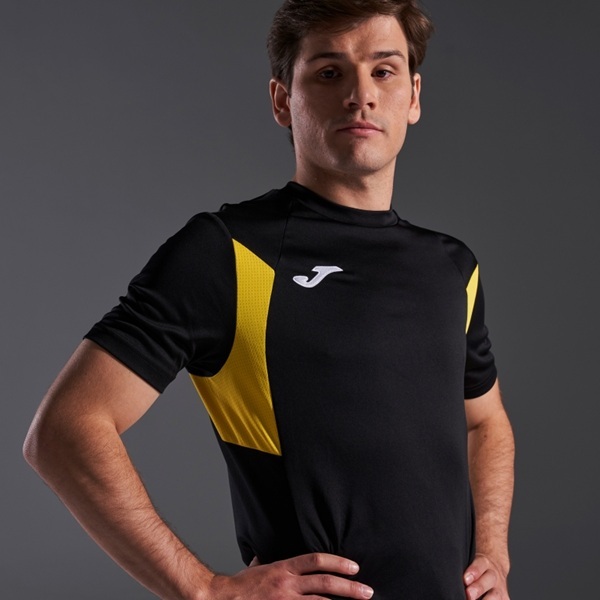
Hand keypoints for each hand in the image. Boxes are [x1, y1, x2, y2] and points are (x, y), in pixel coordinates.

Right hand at [208, 552, 373, 598]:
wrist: (221, 599)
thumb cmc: (239, 586)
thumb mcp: (256, 567)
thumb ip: (266, 562)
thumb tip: (266, 556)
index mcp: (284, 568)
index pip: (316, 560)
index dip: (338, 562)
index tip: (354, 567)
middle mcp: (287, 585)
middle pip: (325, 583)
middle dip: (349, 588)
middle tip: (367, 591)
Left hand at [463, 553, 509, 599]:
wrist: (494, 567)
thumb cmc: (475, 566)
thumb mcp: (470, 560)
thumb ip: (461, 568)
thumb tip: (447, 577)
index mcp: (484, 562)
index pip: (480, 565)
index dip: (474, 572)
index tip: (465, 579)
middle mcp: (493, 575)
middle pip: (489, 580)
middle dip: (479, 588)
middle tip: (468, 594)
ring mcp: (500, 588)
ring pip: (496, 595)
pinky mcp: (504, 598)